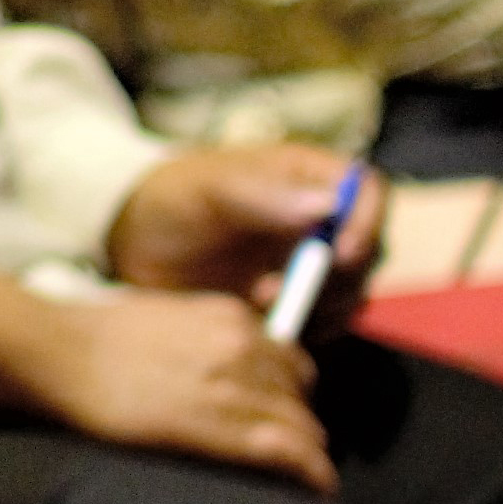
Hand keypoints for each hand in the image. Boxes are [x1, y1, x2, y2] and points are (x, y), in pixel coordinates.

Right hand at [44, 288, 336, 491]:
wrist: (59, 353)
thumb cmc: (89, 337)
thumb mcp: (161, 317)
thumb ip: (201, 337)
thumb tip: (214, 369)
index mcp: (230, 317)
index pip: (289, 360)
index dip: (287, 390)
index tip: (275, 412)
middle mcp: (246, 347)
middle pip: (301, 396)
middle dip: (296, 423)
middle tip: (282, 451)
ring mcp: (241, 387)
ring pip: (303, 428)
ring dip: (305, 453)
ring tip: (299, 478)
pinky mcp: (230, 429)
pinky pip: (294, 455)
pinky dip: (314, 475)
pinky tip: (317, 490)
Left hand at [109, 143, 382, 316]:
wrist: (133, 247)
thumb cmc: (169, 202)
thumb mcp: (207, 191)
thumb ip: (262, 194)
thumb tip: (327, 205)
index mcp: (307, 175)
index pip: (367, 189)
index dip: (366, 220)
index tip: (341, 254)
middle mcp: (321, 218)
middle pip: (369, 247)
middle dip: (335, 276)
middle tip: (273, 289)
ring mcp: (312, 261)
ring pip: (353, 290)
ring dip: (318, 306)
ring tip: (256, 302)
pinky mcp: (299, 300)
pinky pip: (328, 322)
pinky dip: (307, 329)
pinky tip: (263, 324)